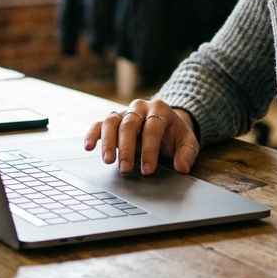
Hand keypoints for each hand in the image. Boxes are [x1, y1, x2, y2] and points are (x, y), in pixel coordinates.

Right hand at [83, 99, 199, 175]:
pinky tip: (88, 147)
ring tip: (107, 161)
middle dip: (126, 148)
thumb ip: (187, 154)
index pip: (152, 128)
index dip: (150, 150)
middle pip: (130, 124)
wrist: (166, 123)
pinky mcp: (113, 120)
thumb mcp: (188, 142)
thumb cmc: (175, 135)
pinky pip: (99, 124)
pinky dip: (92, 134)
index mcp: (160, 109)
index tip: (148, 170)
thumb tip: (182, 167)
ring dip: (107, 142)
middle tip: (125, 169)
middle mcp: (140, 107)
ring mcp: (124, 112)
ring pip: (112, 121)